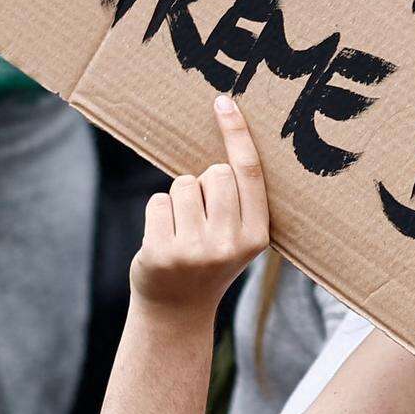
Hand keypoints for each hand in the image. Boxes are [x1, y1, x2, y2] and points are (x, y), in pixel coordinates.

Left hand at [130, 95, 271, 313]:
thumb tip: (225, 148)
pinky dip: (158, 213)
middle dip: (204, 182)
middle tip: (201, 215)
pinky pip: (158, 201)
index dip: (237, 134)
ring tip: (182, 229)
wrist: (177, 311)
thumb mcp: (237, 238)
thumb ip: (239, 201)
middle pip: (214, 173)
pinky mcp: (161, 253)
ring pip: (183, 184)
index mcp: (256, 236)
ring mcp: (194, 251)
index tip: (224, 101)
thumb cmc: (209, 262)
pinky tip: (163, 238)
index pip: (249, 174)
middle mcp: (229, 244)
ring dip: (179, 199)